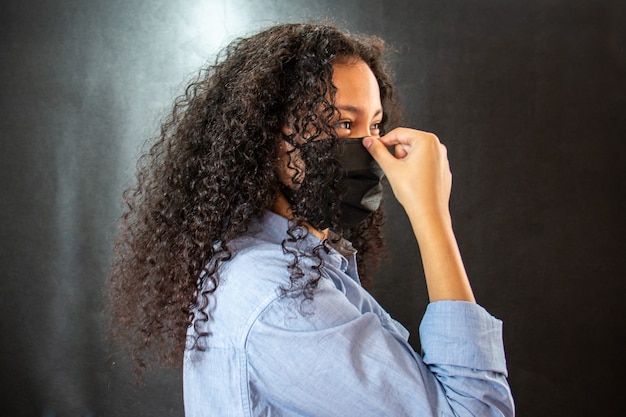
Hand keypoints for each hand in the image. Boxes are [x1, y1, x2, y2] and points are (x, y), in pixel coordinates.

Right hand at [364, 128, 473, 301]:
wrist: (429, 214)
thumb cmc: (414, 192)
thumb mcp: (391, 168)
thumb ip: (377, 151)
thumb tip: (368, 141)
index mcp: (426, 141)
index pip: (399, 133)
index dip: (383, 141)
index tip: (374, 147)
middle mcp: (437, 146)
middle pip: (407, 143)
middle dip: (398, 154)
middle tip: (396, 170)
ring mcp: (442, 158)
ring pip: (415, 154)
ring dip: (405, 162)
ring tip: (405, 178)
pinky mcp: (442, 170)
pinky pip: (424, 164)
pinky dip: (416, 170)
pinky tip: (414, 182)